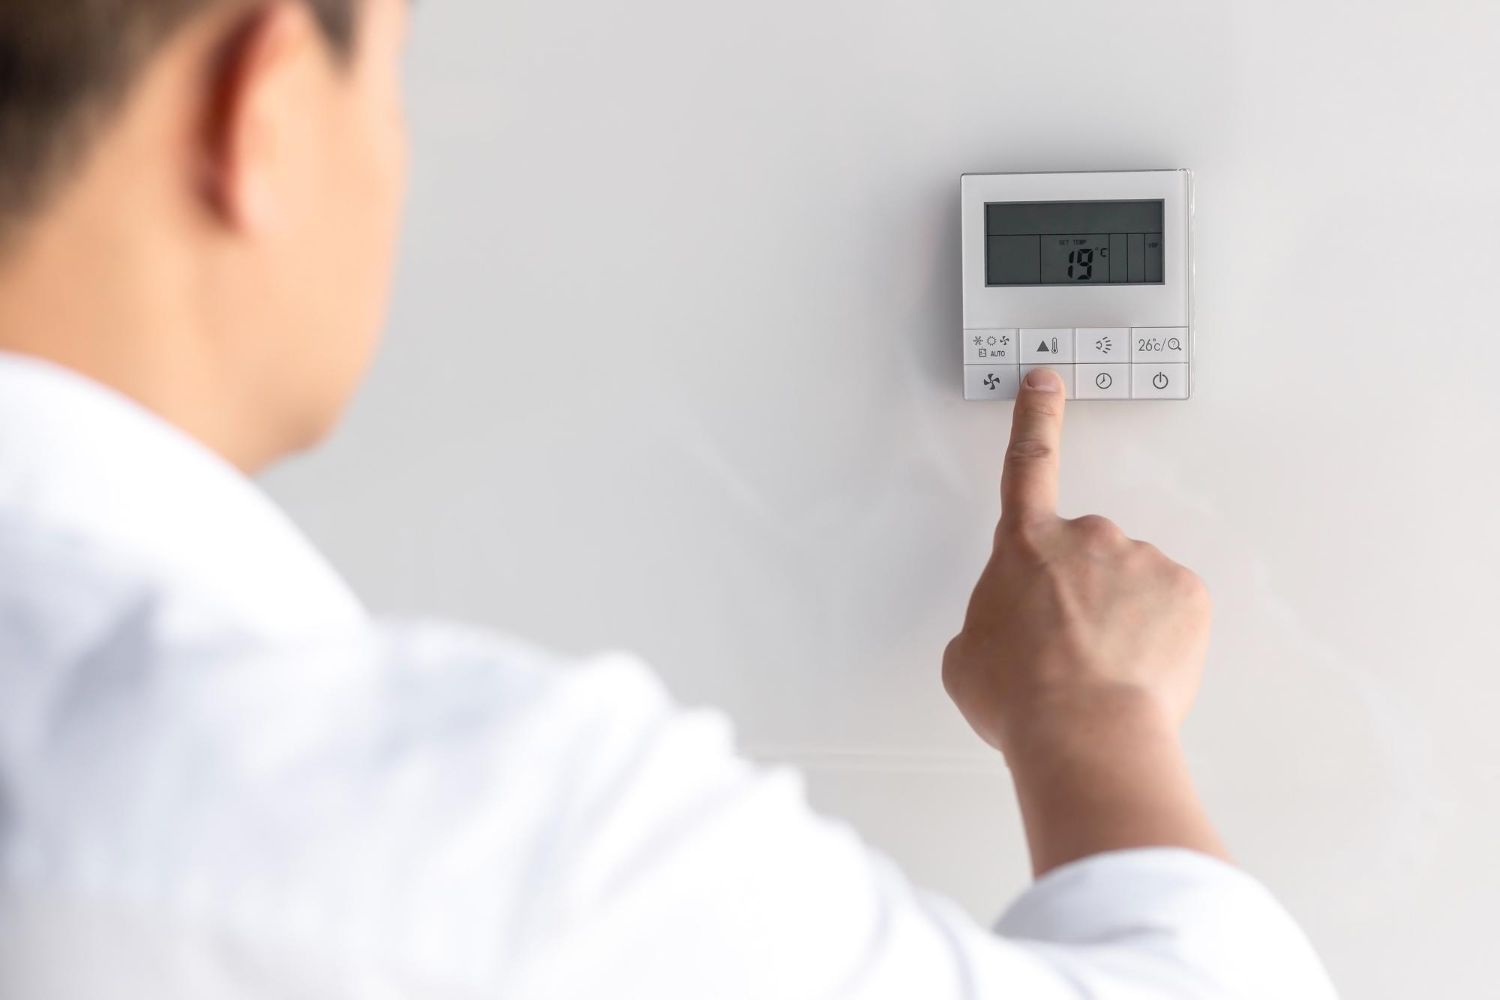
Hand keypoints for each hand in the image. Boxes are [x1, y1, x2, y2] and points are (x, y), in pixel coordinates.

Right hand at [943, 367, 1211, 760]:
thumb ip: (988, 622)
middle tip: (1069, 649)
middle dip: (1082, 593)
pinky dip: (1160, 636)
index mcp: (1025, 545)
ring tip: (1101, 672)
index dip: (1035, 418)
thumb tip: (1009, 633)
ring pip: (1133, 584)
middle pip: (1086, 554)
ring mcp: (1143, 561)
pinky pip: (1173, 608)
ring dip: (1122, 618)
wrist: (1084, 732)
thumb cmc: (1021, 697)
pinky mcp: (1187, 594)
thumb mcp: (966, 656)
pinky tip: (1136, 670)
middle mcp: (1087, 538)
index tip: (1045, 383)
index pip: (1027, 463)